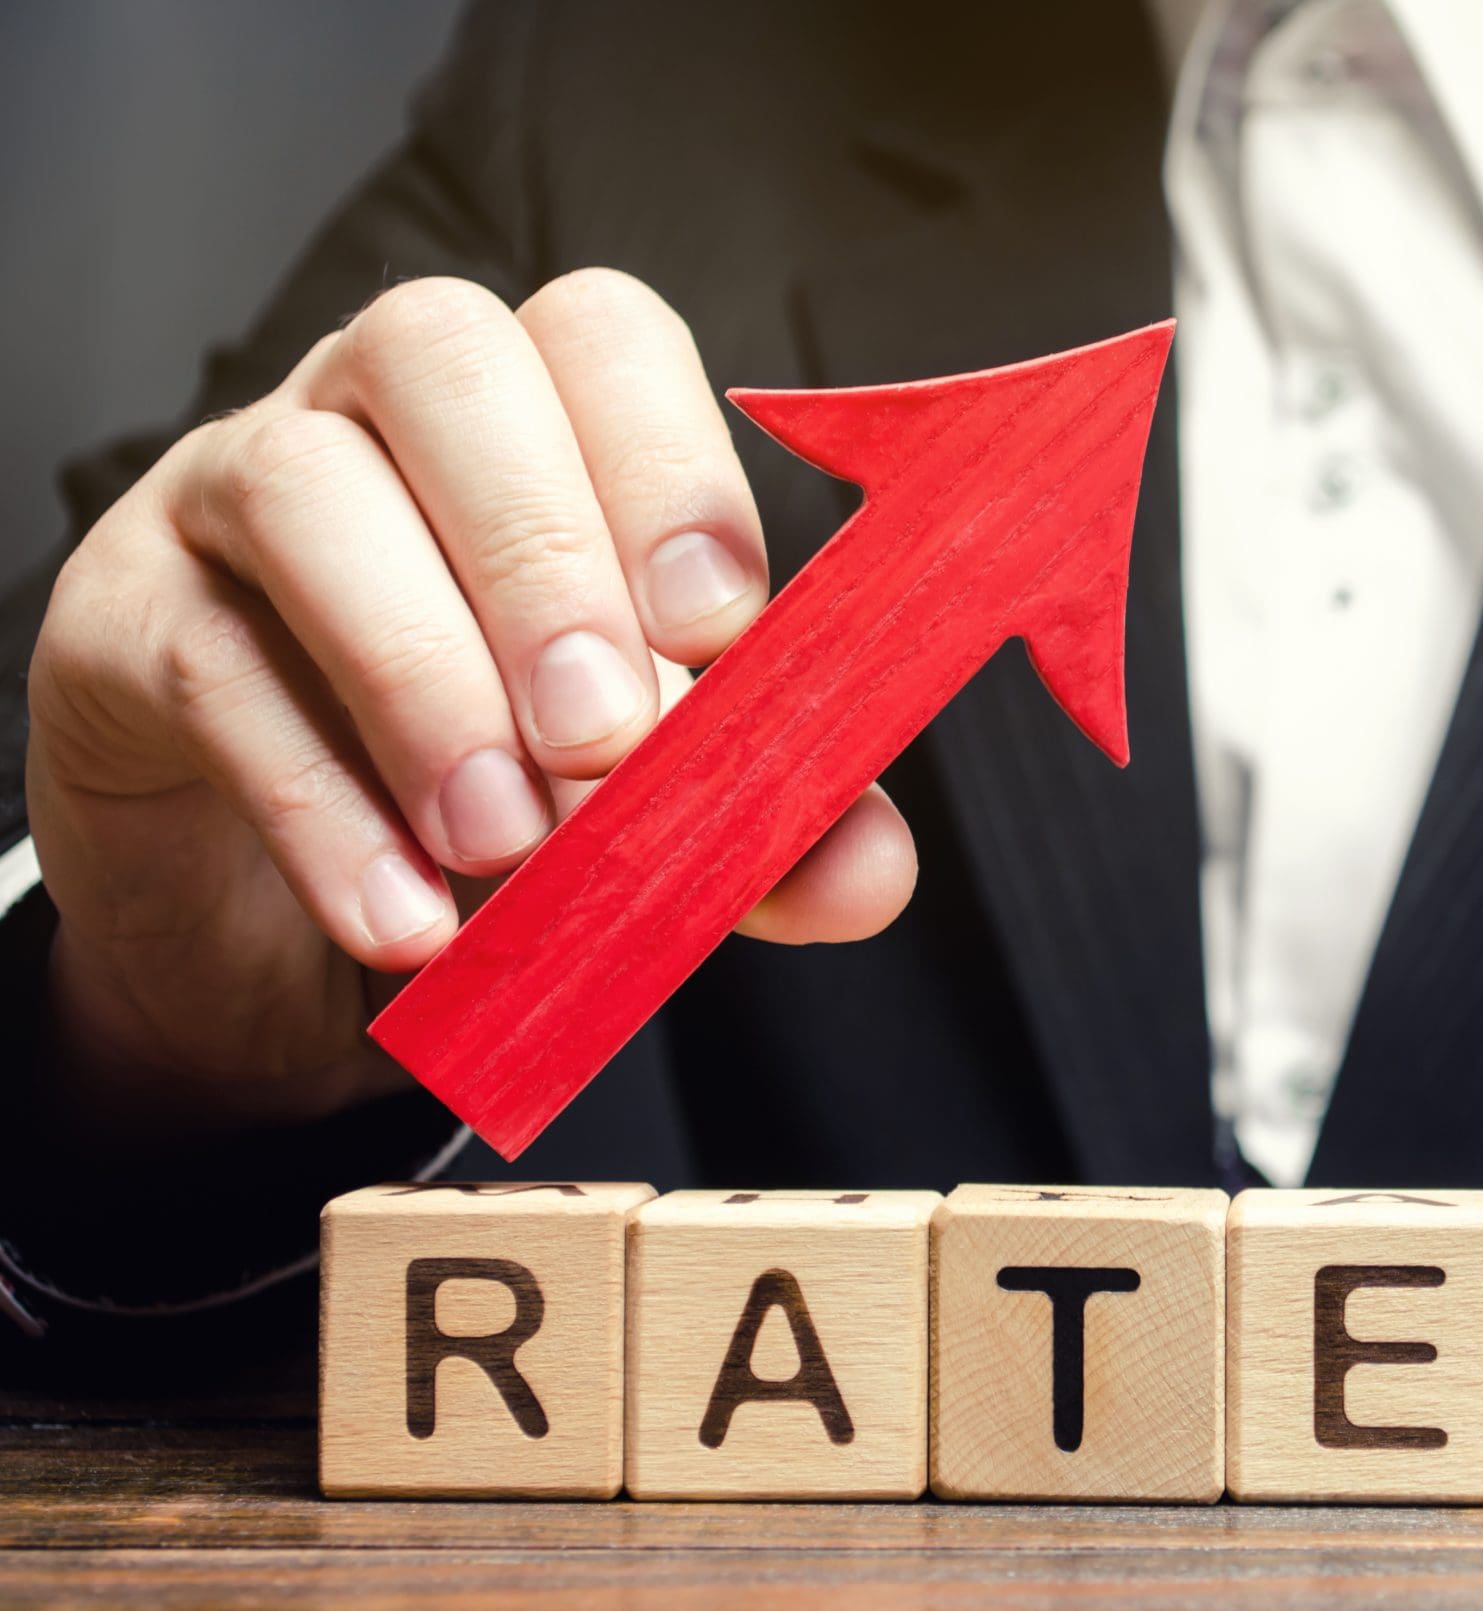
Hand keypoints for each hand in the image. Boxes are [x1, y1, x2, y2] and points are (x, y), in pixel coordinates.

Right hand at [25, 271, 918, 1134]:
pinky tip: (406, 918)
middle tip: (609, 740)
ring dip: (426, 674)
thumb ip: (761, 820)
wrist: (288, 886)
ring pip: (304, 488)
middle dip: (546, 554)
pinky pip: (210, 669)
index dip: (670, 462)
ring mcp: (234, 488)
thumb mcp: (651, 800)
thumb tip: (869, 870)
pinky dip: (323, 808)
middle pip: (443, 357)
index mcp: (540, 410)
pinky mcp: (127, 616)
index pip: (602, 334)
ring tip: (507, 842)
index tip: (722, 629)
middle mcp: (381, 405)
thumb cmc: (500, 777)